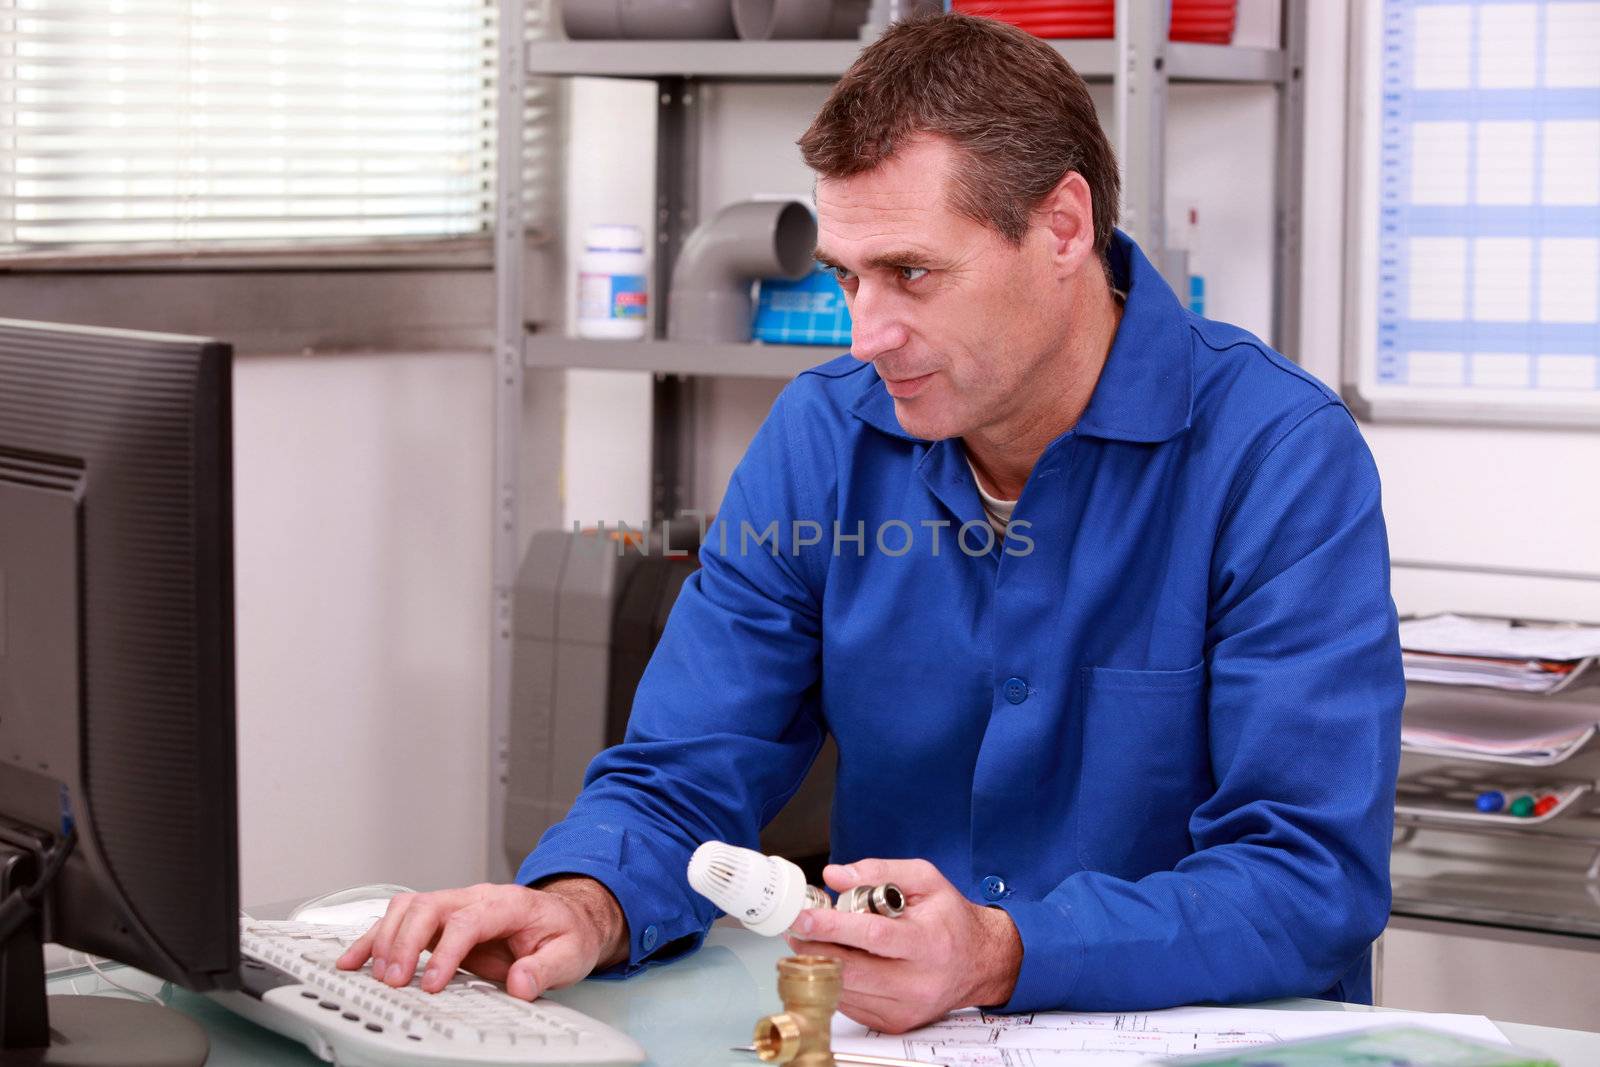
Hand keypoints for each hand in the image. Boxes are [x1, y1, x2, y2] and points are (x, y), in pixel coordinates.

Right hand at [335, 878, 628, 1000]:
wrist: (566, 918)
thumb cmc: (565, 933)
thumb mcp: (570, 954)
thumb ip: (545, 968)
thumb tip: (520, 982)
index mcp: (508, 903)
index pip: (469, 920)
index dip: (446, 951)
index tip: (431, 983)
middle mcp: (476, 898)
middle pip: (430, 906)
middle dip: (407, 942)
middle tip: (394, 980)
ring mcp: (456, 906)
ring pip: (409, 908)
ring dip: (386, 938)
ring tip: (371, 972)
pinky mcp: (442, 921)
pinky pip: (402, 920)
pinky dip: (376, 937)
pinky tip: (356, 958)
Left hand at [784, 858, 1021, 1033]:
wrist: (979, 961)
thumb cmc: (950, 918)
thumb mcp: (925, 879)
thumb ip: (880, 871)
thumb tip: (835, 876)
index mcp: (928, 942)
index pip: (873, 937)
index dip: (833, 927)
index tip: (804, 917)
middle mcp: (918, 981)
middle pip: (852, 970)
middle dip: (816, 948)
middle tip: (795, 929)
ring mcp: (906, 1008)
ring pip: (847, 991)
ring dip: (821, 965)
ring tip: (812, 941)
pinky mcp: (896, 1023)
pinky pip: (852, 1005)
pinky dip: (837, 982)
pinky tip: (837, 961)